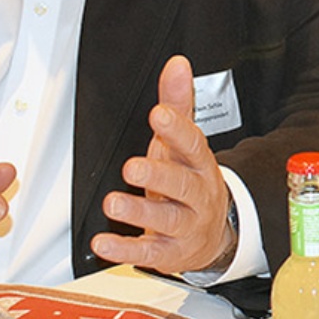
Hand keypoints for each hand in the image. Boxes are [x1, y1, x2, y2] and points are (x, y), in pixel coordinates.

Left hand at [92, 55, 235, 273]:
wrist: (214, 234)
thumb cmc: (190, 182)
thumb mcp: (184, 144)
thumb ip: (178, 104)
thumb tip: (176, 65)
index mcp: (200, 165)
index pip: (194, 145)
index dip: (177, 130)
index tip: (159, 115)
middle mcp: (197, 195)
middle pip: (182, 185)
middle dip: (158, 176)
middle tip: (132, 168)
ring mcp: (186, 226)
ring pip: (167, 221)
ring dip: (139, 213)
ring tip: (113, 204)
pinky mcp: (170, 253)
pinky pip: (149, 254)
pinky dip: (126, 251)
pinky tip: (105, 244)